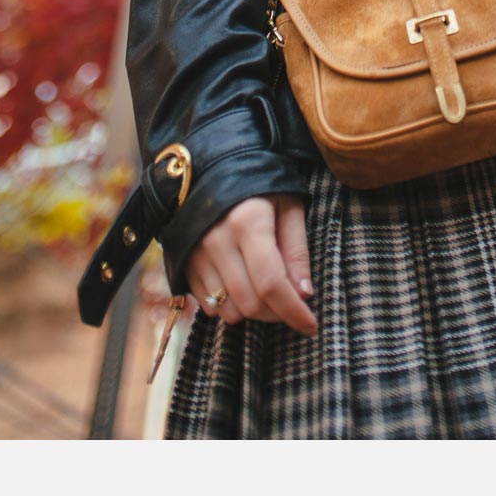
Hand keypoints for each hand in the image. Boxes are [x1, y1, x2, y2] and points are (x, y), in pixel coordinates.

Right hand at [183, 193, 317, 337]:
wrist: (212, 169)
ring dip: (254, 313)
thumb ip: (296, 250)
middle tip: (293, 306)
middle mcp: (217, 241)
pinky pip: (208, 307)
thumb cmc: (260, 186)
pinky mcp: (185, 264)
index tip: (311, 326)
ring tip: (269, 295)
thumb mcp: (288, 206)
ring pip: (228, 311)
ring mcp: (196, 254)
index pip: (271, 282)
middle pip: (250, 302)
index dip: (293, 311)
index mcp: (248, 222)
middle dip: (277, 314)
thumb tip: (305, 293)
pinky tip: (244, 289)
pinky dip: (230, 308)